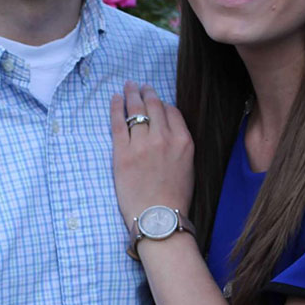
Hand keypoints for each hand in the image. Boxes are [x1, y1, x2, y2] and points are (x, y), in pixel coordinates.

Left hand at [111, 81, 194, 225]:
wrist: (159, 219)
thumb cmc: (174, 198)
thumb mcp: (188, 166)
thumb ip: (179, 144)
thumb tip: (167, 128)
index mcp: (183, 141)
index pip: (172, 112)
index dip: (162, 104)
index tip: (156, 100)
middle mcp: (164, 138)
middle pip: (153, 106)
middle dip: (146, 93)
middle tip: (140, 86)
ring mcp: (142, 144)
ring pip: (136, 111)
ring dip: (131, 95)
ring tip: (128, 86)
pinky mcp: (122, 153)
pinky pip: (118, 123)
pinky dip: (117, 107)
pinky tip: (115, 99)